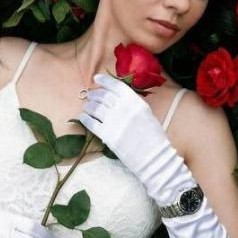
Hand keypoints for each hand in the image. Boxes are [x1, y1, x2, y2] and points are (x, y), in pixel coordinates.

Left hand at [78, 73, 194, 206]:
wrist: (154, 158)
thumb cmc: (153, 137)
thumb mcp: (146, 114)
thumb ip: (132, 104)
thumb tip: (116, 97)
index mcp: (135, 102)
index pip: (116, 85)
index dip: (104, 81)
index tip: (96, 79)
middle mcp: (123, 109)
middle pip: (103, 96)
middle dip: (94, 94)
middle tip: (90, 95)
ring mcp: (114, 122)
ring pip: (95, 108)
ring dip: (88, 106)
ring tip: (87, 107)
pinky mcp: (107, 135)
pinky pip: (90, 123)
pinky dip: (85, 118)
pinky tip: (83, 117)